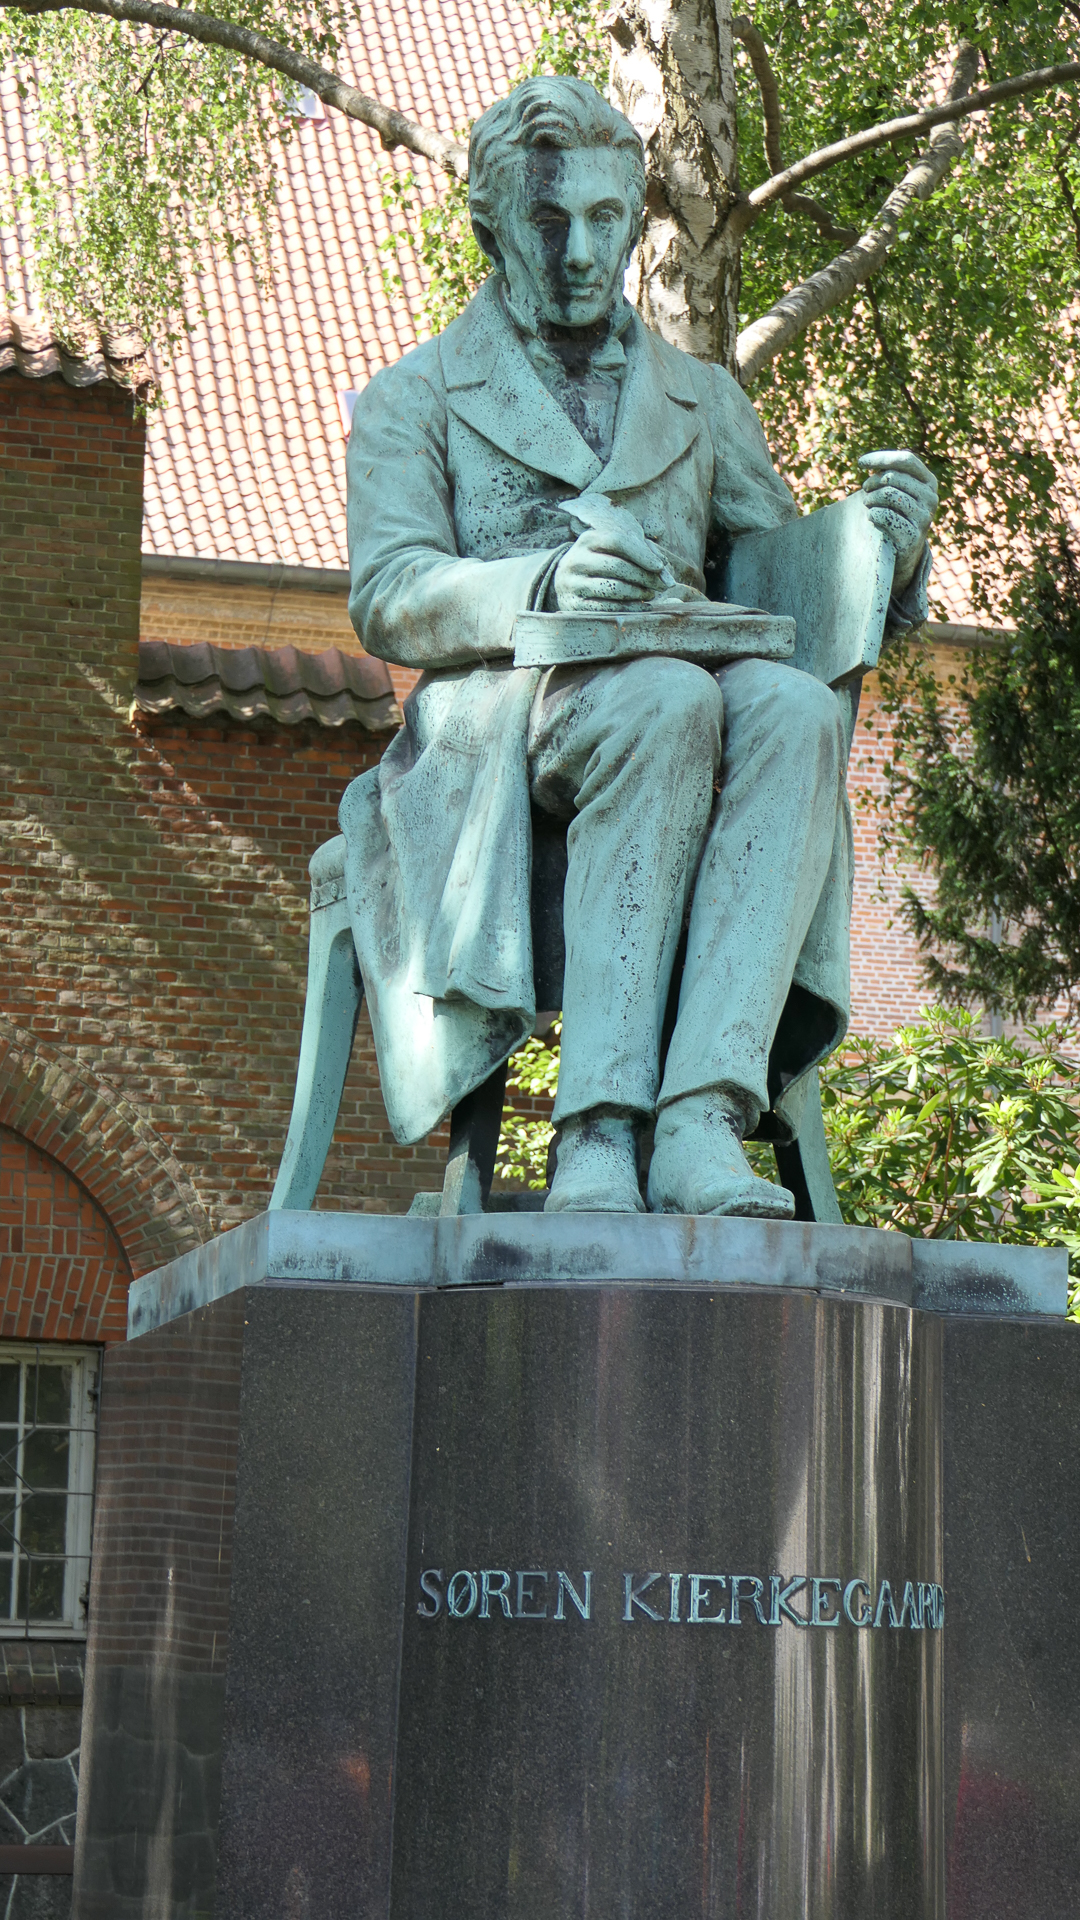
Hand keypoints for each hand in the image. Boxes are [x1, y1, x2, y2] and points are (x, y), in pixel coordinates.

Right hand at [552, 525, 664, 611]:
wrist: (563, 582)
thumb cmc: (600, 562)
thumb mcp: (615, 550)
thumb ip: (642, 552)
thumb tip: (664, 572)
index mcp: (587, 540)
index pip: (617, 541)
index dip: (641, 554)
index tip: (660, 567)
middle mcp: (576, 560)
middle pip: (617, 566)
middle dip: (644, 576)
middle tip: (661, 585)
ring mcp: (572, 584)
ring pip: (612, 588)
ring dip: (638, 593)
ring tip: (650, 594)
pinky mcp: (573, 605)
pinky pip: (606, 608)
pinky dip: (628, 608)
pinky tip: (641, 606)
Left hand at [858, 450, 937, 590]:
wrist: (905, 551)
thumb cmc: (897, 514)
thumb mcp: (898, 491)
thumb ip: (890, 475)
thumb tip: (869, 463)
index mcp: (929, 482)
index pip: (906, 460)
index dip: (882, 458)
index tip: (861, 463)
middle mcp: (930, 497)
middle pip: (893, 477)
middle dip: (872, 482)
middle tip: (864, 490)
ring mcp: (924, 517)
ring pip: (888, 495)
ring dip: (871, 499)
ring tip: (867, 504)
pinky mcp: (913, 535)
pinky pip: (885, 516)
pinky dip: (873, 514)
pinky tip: (872, 517)